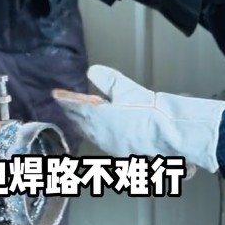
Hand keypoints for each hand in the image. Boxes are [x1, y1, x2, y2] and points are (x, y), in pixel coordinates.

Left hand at [53, 65, 224, 174]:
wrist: (169, 133)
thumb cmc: (149, 111)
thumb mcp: (127, 89)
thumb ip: (108, 80)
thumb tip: (93, 71)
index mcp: (98, 118)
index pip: (76, 107)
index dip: (65, 100)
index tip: (55, 95)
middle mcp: (100, 134)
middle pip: (80, 122)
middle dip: (70, 113)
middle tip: (62, 106)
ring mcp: (110, 145)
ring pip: (89, 134)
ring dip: (81, 125)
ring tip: (75, 119)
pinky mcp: (122, 153)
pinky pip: (101, 141)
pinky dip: (95, 134)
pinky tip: (98, 133)